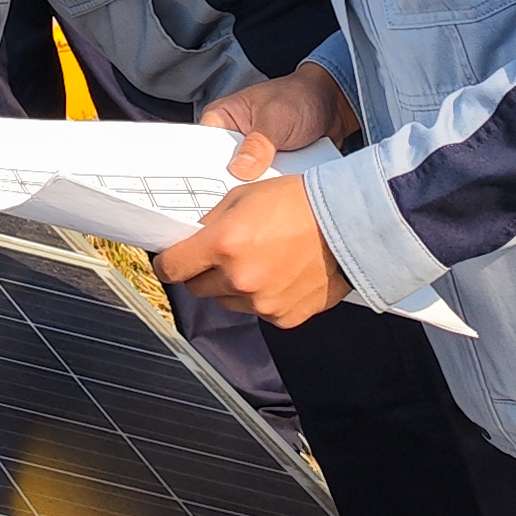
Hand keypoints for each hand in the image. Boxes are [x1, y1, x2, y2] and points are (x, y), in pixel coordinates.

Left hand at [154, 174, 350, 326]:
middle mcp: (239, 278)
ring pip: (228, 301)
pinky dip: (262, 298)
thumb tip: (190, 241)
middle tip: (219, 255)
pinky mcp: (285, 317)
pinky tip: (279, 275)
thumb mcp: (240, 198)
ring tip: (258, 261)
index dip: (167, 263)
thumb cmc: (295, 202)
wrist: (348, 223)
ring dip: (232, 286)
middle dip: (202, 272)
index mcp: (222, 245)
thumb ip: (210, 224)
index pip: (172, 268)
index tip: (170, 260)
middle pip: (198, 288)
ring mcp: (262, 302)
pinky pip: (259, 311)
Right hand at [200, 62, 360, 180]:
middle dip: (234, 182)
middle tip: (245, 192)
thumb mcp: (276, 118)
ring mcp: (250, 156)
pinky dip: (272, 190)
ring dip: (257, 188)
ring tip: (265, 196)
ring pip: (244, 181)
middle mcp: (231, 139)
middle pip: (221, 170)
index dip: (205, 169)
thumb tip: (240, 170)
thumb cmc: (299, 97)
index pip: (201, 148)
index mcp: (221, 119)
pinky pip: (264, 185)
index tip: (214, 186)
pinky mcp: (267, 168)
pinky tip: (279, 196)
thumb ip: (259, 143)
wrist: (333, 106)